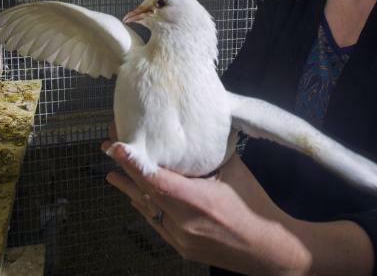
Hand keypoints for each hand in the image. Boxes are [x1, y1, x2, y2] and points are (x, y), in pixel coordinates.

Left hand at [102, 130, 310, 274]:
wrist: (268, 248)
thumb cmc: (254, 204)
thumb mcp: (234, 171)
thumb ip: (210, 153)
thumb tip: (196, 128)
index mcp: (197, 200)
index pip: (155, 179)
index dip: (132, 162)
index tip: (114, 146)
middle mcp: (184, 222)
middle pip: (145, 192)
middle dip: (125, 168)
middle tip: (108, 146)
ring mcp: (180, 238)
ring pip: (147, 209)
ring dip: (129, 188)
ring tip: (111, 171)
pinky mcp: (181, 248)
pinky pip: (156, 223)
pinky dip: (145, 207)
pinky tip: (134, 196)